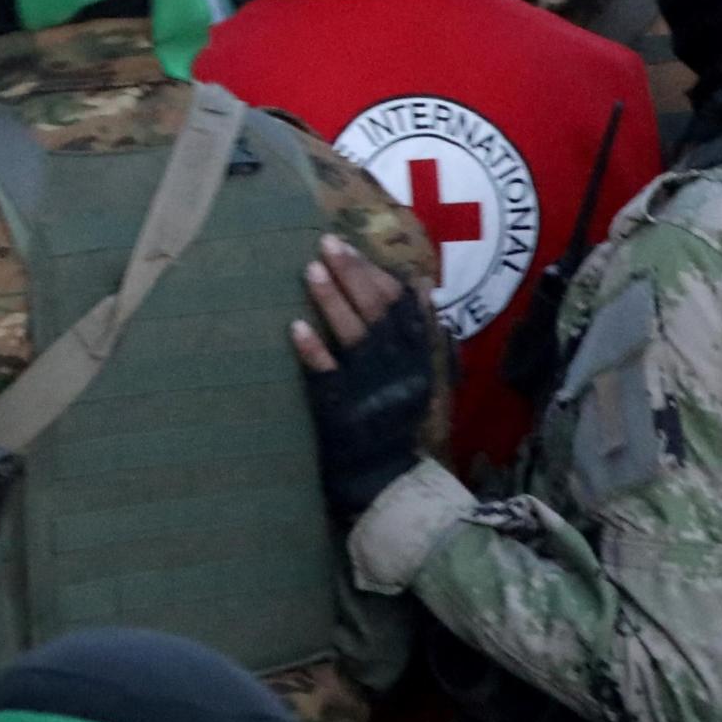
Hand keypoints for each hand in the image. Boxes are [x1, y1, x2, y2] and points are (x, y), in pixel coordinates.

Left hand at [289, 236, 438, 526]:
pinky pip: (327, 375)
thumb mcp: (427, 376)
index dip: (381, 275)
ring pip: (352, 336)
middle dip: (353, 275)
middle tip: (328, 243)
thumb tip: (422, 286)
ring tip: (311, 269)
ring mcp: (369, 386)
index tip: (360, 244)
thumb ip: (424, 333)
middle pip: (375, 312)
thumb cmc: (403, 421)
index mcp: (418, 357)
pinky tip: (294, 328)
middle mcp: (397, 367)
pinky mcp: (341, 407)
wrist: (389, 479)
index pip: (402, 307)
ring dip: (332, 301)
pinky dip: (313, 351)